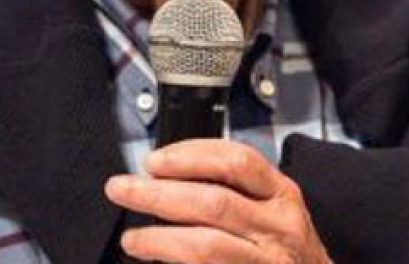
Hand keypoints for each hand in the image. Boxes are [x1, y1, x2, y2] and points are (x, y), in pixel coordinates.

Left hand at [104, 139, 332, 263]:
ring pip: (204, 246)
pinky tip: (153, 259)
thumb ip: (232, 189)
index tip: (154, 160)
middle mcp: (277, 227)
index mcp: (280, 194)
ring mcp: (265, 263)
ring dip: (158, 239)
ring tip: (131, 238)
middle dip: (159, 193)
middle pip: (212, 202)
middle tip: (122, 188)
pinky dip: (173, 262)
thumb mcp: (272, 207)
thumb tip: (165, 176)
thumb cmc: (285, 247)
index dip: (190, 156)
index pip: (236, 161)